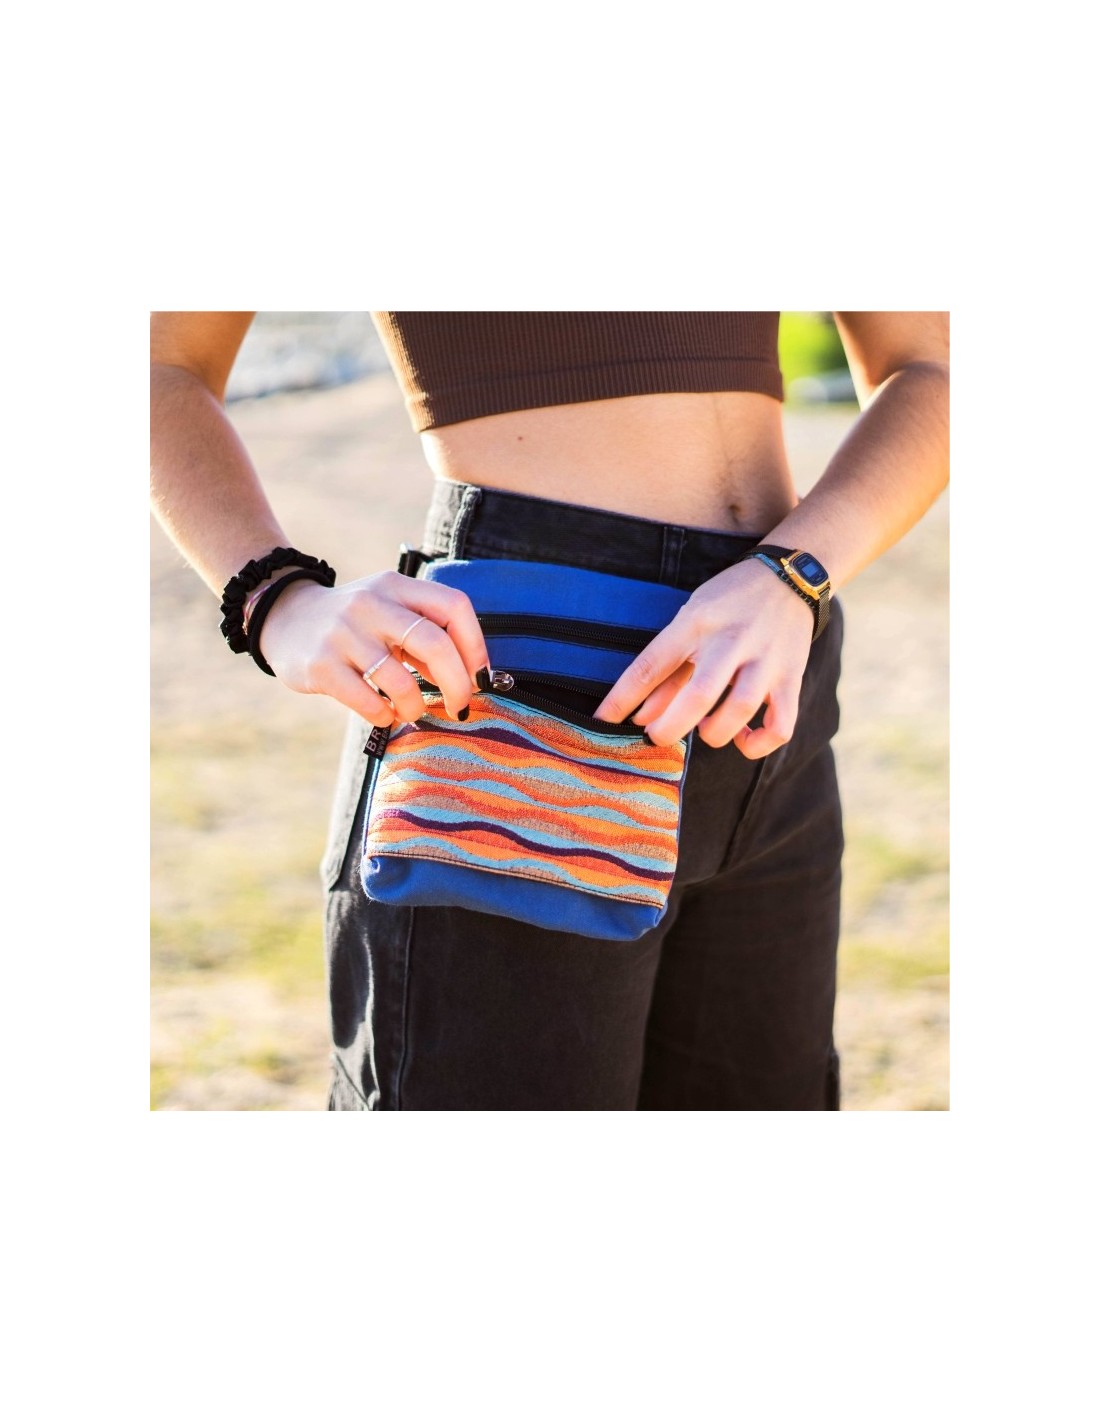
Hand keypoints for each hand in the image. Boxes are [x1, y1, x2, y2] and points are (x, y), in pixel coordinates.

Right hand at [256, 570, 490, 726]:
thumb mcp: (389, 613)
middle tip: (460, 706)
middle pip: (435, 643)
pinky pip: (368, 702)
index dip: (476, 645)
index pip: (454, 606)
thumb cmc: (355, 624)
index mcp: (396, 586)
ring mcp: (344, 634)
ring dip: (416, 705)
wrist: (284, 617)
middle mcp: (372, 604)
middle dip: (457, 683)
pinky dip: (386, 716)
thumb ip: (426, 638)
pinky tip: (385, 714)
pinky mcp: (321, 666)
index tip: (479, 676)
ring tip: (412, 710)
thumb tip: (469, 678)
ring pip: (400, 681)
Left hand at [592, 557, 813, 756]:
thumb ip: (668, 672)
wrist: (790, 577)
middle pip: (699, 695)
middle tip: (658, 737)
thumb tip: (640, 717)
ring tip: (704, 728)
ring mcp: (765, 660)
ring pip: (741, 709)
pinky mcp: (791, 678)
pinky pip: (780, 725)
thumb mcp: (691, 620)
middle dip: (670, 728)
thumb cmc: (730, 602)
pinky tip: (741, 737)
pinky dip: (759, 743)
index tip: (601, 723)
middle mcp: (731, 641)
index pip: (651, 665)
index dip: (622, 699)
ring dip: (715, 732)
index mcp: (696, 623)